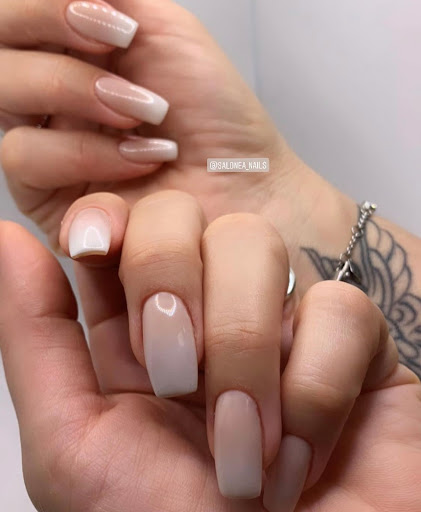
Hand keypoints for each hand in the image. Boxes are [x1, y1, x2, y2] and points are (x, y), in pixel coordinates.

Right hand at [0, 0, 327, 293]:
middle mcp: (54, 93)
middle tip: (118, 45)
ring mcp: (48, 141)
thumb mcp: (166, 30)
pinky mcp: (49, 194)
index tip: (117, 22)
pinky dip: (84, 151)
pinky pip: (24, 156)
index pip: (21, 12)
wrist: (242, 179)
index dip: (48, 5)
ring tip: (145, 114)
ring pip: (3, 91)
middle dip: (52, 27)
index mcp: (75, 50)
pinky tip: (137, 159)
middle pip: (0, 41)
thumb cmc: (215, 113)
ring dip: (76, 90)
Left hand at [1, 192, 419, 511]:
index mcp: (140, 332)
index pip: (122, 230)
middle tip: (172, 374)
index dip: (108, 219)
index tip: (93, 244)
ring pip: (258, 245)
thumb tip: (11, 242)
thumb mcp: (75, 448)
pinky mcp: (354, 344)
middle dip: (169, 279)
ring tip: (244, 440)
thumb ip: (38, 339)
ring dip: (243, 348)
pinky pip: (343, 309)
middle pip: (187, 218)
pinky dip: (317, 388)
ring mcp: (282, 321)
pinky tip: (305, 452)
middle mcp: (209, 314)